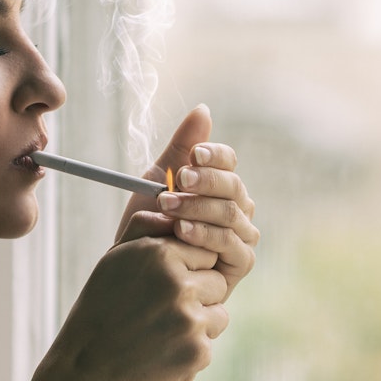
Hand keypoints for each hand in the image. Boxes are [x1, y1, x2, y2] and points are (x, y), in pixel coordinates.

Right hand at [43, 234, 228, 380]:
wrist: (88, 365)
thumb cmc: (102, 305)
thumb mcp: (116, 257)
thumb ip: (147, 226)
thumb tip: (174, 204)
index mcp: (161, 254)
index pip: (204, 252)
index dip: (187, 269)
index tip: (164, 283)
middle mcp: (180, 284)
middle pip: (218, 282)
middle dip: (198, 295)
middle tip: (163, 309)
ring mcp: (190, 320)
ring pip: (219, 314)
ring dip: (198, 323)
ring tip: (162, 330)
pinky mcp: (197, 351)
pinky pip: (209, 344)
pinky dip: (190, 350)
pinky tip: (161, 351)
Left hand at [118, 105, 258, 301]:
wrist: (137, 270)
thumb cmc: (150, 225)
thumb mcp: (158, 181)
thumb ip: (181, 147)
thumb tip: (203, 109)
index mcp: (221, 185)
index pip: (228, 162)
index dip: (214, 156)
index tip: (192, 155)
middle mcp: (238, 208)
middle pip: (233, 186)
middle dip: (204, 182)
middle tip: (177, 180)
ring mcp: (243, 235)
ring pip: (231, 214)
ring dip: (199, 208)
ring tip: (169, 206)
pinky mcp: (241, 263)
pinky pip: (231, 244)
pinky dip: (206, 236)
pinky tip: (182, 231)